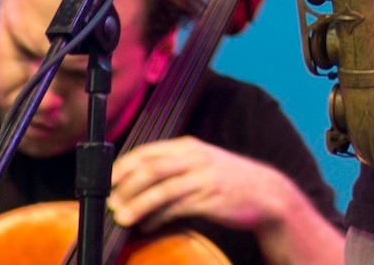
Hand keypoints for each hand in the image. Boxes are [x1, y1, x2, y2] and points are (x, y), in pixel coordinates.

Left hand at [108, 136, 291, 233]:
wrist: (266, 194)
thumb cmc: (229, 181)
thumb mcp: (202, 164)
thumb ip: (174, 167)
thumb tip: (138, 181)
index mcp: (189, 146)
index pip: (148, 152)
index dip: (124, 166)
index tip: (107, 180)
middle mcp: (195, 158)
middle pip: (151, 169)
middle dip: (125, 186)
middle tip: (109, 201)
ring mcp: (203, 178)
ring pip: (161, 189)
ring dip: (137, 204)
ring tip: (121, 217)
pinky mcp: (210, 199)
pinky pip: (177, 208)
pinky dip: (158, 218)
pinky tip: (147, 226)